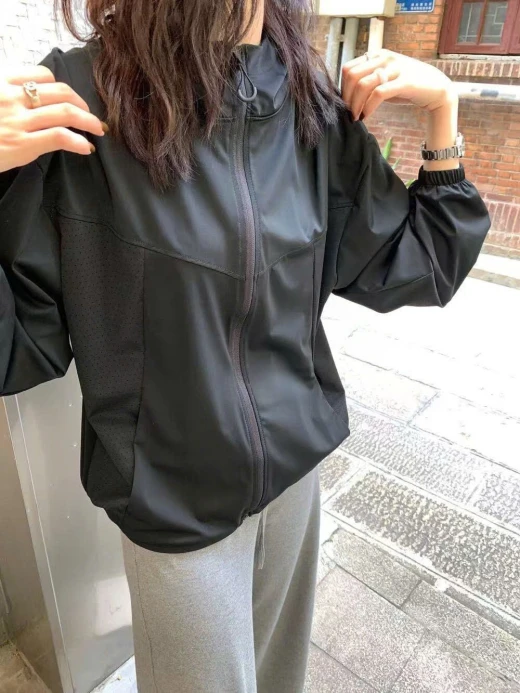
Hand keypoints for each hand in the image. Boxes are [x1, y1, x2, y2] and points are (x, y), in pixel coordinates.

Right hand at [0, 65, 106, 173]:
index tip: (71, 99)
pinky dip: (78, 141)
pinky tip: (86, 147)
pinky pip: (60, 136)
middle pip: (60, 91)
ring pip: (65, 112)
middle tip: (91, 116)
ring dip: (88, 120)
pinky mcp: (23, 144)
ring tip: (98, 129)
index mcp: (2, 84)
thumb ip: (10, 98)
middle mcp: (11, 98)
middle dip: (82, 103)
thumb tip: (36, 105)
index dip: (62, 87)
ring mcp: (17, 120)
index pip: (41, 74)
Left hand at [341, 49, 457, 121]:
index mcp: (377, 55)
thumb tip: (347, 94)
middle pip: (352, 75)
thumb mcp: (384, 79)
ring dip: (355, 104)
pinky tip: (367, 115)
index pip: (348, 68)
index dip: (342, 88)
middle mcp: (384, 58)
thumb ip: (368, 80)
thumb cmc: (406, 86)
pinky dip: (368, 107)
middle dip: (347, 97)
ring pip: (363, 84)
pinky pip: (378, 93)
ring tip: (357, 116)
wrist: (436, 88)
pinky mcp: (404, 82)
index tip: (345, 104)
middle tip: (349, 113)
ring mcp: (395, 68)